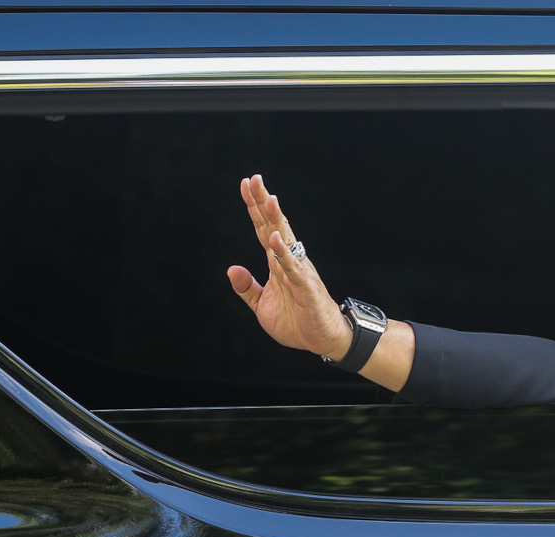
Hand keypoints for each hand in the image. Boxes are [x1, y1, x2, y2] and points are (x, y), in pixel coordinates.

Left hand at [227, 175, 352, 360]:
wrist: (323, 340)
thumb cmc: (297, 320)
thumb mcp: (262, 305)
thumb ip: (247, 287)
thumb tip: (231, 268)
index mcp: (277, 263)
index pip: (263, 229)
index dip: (255, 208)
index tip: (246, 184)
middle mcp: (289, 261)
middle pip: (274, 226)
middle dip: (264, 203)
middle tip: (255, 178)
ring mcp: (299, 273)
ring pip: (287, 242)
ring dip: (277, 220)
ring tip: (270, 199)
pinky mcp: (307, 289)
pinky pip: (293, 269)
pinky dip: (284, 255)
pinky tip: (275, 240)